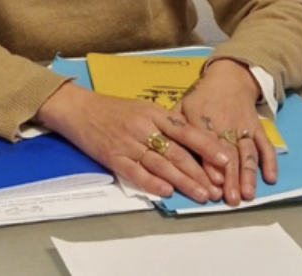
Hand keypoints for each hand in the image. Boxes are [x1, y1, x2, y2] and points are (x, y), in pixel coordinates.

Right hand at [35, 82, 229, 202]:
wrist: (76, 108)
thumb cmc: (111, 108)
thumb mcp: (141, 107)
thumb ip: (164, 123)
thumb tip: (193, 143)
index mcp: (152, 113)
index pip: (185, 131)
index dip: (206, 147)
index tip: (225, 160)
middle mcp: (142, 127)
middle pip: (176, 153)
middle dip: (200, 172)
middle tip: (217, 188)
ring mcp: (127, 143)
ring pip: (160, 165)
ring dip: (183, 181)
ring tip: (202, 194)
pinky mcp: (112, 157)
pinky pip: (135, 172)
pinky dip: (151, 183)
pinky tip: (166, 192)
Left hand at [173, 58, 276, 205]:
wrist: (228, 79)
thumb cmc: (201, 97)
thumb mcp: (182, 105)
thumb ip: (175, 126)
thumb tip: (164, 146)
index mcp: (202, 119)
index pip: (206, 144)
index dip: (210, 163)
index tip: (214, 183)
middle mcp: (224, 124)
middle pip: (228, 153)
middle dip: (231, 177)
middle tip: (231, 200)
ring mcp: (243, 127)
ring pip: (247, 152)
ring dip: (249, 174)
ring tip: (248, 195)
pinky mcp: (257, 128)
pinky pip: (265, 145)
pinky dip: (270, 161)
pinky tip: (271, 178)